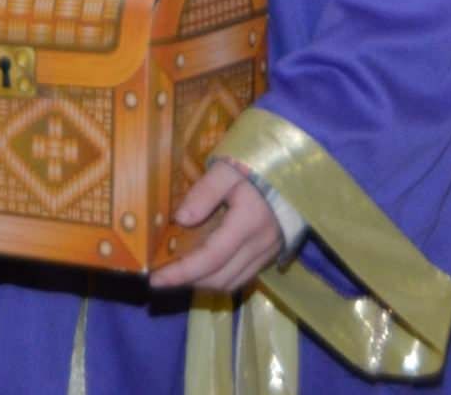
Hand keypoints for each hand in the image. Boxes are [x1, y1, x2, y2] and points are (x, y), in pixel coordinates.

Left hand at [149, 158, 280, 293]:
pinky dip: (220, 278)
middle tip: (162, 276)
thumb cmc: (257, 167)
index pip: (210, 258)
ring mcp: (267, 253)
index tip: (155, 279)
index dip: (181, 272)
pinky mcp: (270, 255)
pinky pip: (242, 277)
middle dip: (188, 281)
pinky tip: (205, 268)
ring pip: (231, 283)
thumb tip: (180, 220)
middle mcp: (260, 246)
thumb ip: (204, 192)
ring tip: (180, 273)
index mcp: (248, 223)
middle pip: (219, 277)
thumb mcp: (227, 169)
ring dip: (203, 283)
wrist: (295, 169)